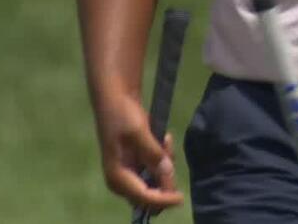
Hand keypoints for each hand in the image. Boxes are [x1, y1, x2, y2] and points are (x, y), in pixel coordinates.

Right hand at [93, 93, 183, 213]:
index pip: (143, 197)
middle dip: (165, 177)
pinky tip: (163, 140)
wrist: (115, 97)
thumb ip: (152, 153)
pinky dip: (162, 158)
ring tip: (165, 139)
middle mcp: (122, 180)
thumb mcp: (138, 132)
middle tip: (167, 148)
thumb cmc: (121, 114)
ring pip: (156, 182)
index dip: (164, 199)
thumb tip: (167, 172)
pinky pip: (156, 170)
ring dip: (165, 163)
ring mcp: (130, 172)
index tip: (181, 197)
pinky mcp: (137, 164)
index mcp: (117, 177)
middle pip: (151, 194)